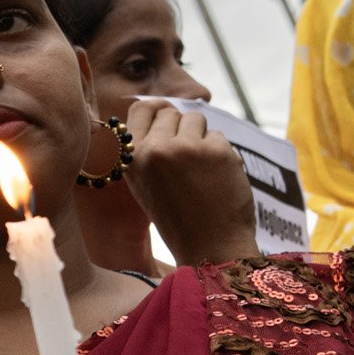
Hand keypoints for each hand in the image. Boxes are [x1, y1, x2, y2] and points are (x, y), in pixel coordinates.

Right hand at [123, 100, 258, 266]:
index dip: (156, 108)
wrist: (209, 246)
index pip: (140, 109)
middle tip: (188, 156)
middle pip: (171, 112)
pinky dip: (221, 153)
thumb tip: (163, 111)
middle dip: (182, 127)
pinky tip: (217, 178)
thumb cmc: (178, 218)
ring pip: (197, 119)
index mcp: (132, 159)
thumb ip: (148, 149)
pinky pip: (218, 136)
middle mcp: (155, 150)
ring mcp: (186, 148)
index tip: (167, 113)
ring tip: (201, 168)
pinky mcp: (216, 150)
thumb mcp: (146, 184)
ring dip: (202, 137)